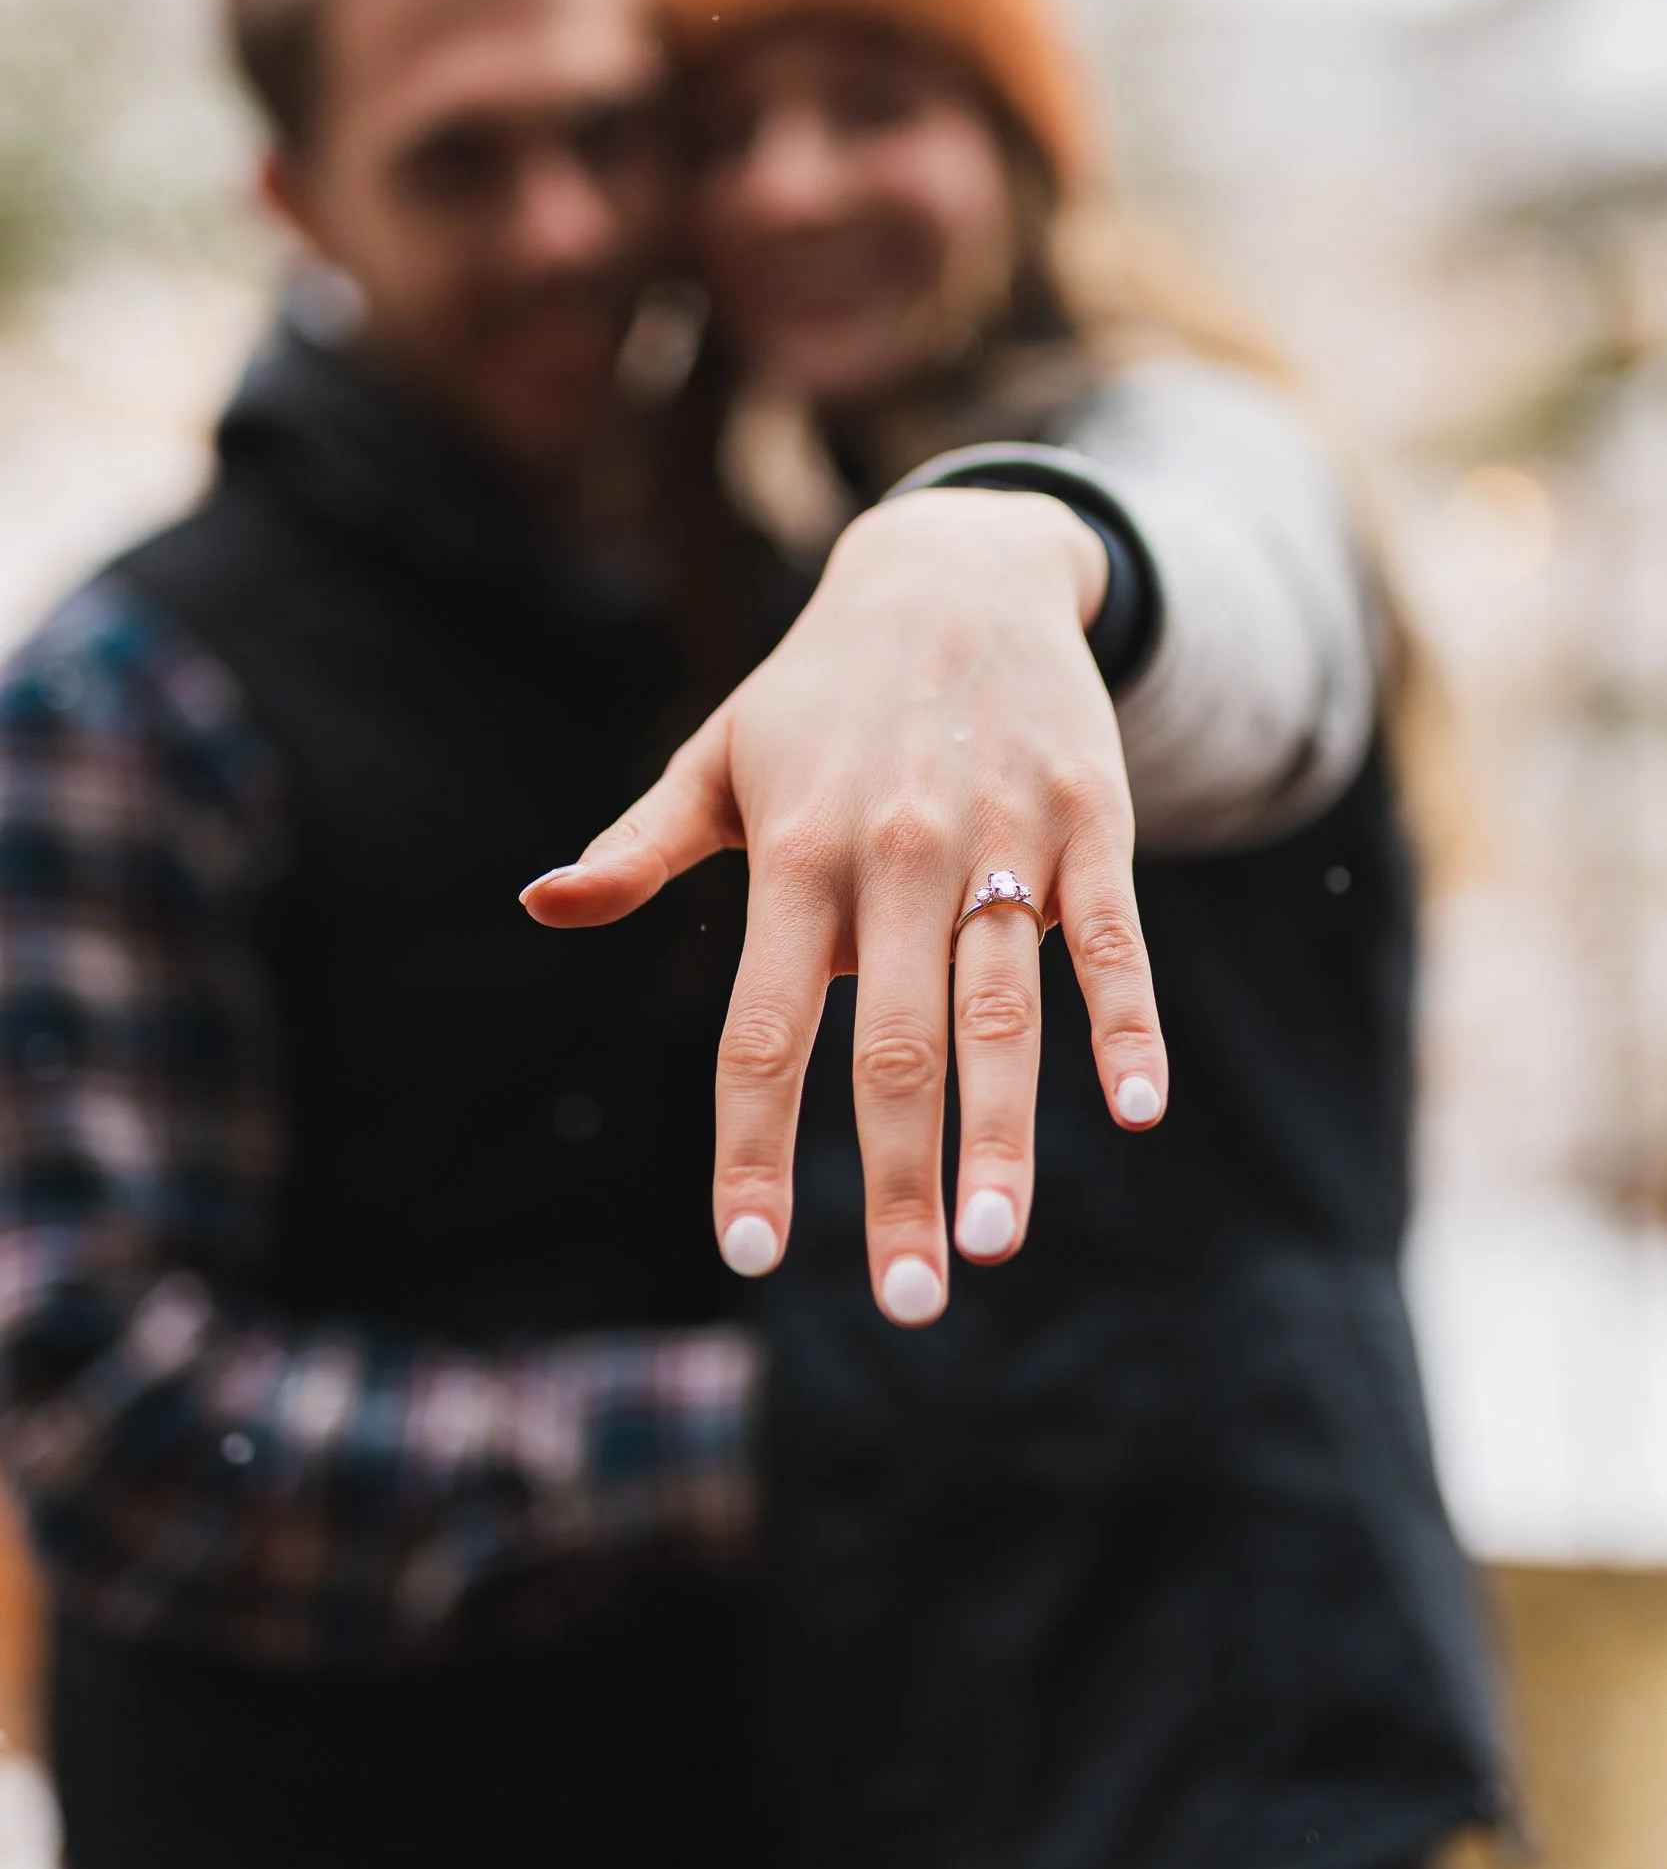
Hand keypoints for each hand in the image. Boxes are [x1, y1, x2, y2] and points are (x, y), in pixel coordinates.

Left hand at [522, 488, 1166, 1323]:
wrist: (955, 565)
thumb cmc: (817, 689)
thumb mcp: (719, 756)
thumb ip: (638, 846)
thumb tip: (541, 905)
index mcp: (793, 853)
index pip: (762, 1030)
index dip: (753, 1147)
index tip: (752, 1253)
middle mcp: (894, 853)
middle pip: (893, 1047)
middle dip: (893, 1185)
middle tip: (909, 1303)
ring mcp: (1001, 838)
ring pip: (1004, 1010)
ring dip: (1006, 1135)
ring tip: (997, 1241)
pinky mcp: (1090, 818)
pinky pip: (1110, 936)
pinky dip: (1128, 1021)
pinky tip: (1139, 1109)